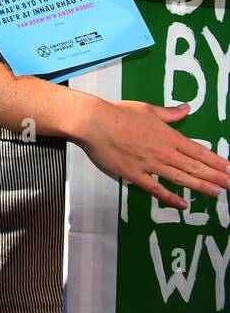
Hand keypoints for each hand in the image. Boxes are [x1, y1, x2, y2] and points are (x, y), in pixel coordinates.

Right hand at [75, 99, 229, 208]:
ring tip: (217, 193)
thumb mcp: (148, 109)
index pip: (199, 151)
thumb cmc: (119, 113)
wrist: (94, 122)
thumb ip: (169, 113)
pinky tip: (182, 204)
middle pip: (195, 167)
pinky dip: (170, 197)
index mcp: (169, 135)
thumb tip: (186, 108)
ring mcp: (150, 165)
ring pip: (181, 178)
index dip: (217, 161)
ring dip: (201, 186)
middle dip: (216, 177)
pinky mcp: (134, 174)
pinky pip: (155, 189)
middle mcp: (164, 152)